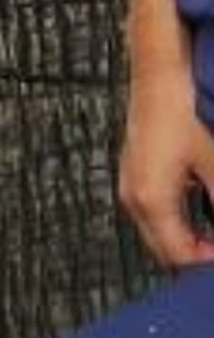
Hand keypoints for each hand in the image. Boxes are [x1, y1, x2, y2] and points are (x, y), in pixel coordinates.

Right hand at [120, 67, 213, 269]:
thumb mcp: (212, 159)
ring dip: (186, 239)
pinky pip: (153, 212)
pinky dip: (176, 220)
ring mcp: (131, 184)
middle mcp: (134, 197)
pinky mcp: (134, 173)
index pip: (179, 255)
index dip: (206, 263)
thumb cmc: (179, 108)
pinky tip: (199, 209)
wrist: (158, 73)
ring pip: (157, 232)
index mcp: (152, 199)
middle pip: (164, 249)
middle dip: (194, 256)